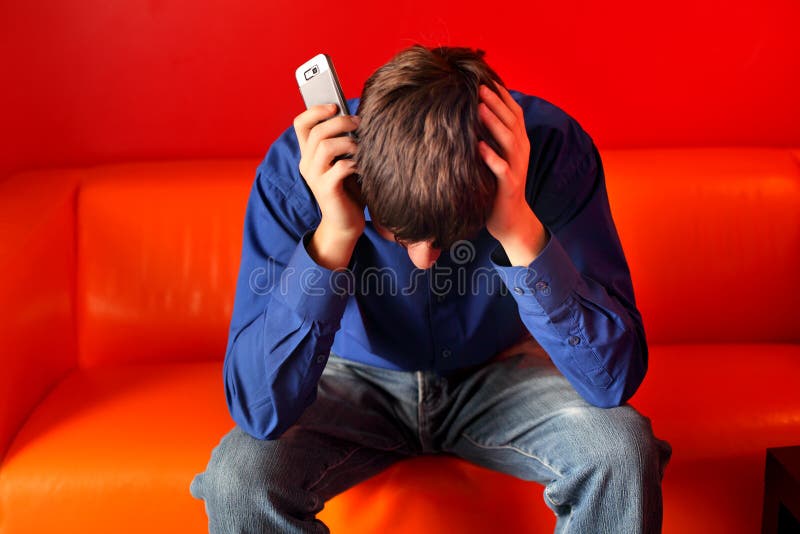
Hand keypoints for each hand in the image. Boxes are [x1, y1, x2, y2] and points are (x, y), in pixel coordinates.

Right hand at [294, 104, 363, 268]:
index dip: (316, 110)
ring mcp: (314, 177)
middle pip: (316, 131)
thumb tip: (357, 117)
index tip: (335, 105)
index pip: (301, 123)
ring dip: (348, 141)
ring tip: (362, 146)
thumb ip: (344, 141)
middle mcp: (307, 163)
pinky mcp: (326, 190)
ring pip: (325, 146)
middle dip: (340, 122)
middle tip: (359, 122)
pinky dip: (356, 163)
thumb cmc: (349, 189)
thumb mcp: (344, 160)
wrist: (346, 223)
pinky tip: (365, 167)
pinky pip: (340, 167)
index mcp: (309, 153)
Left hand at [477, 83, 547, 264]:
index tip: (484, 77)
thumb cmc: (497, 185)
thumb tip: (474, 112)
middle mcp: (521, 152)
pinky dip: (492, 157)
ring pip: (509, 141)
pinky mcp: (509, 186)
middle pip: (512, 121)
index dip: (502, 95)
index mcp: (519, 143)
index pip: (514, 112)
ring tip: (479, 108)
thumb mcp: (498, 156)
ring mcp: (517, 168)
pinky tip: (479, 147)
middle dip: (496, 102)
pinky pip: (502, 169)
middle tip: (479, 86)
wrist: (511, 219)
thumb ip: (492, 136)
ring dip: (494, 123)